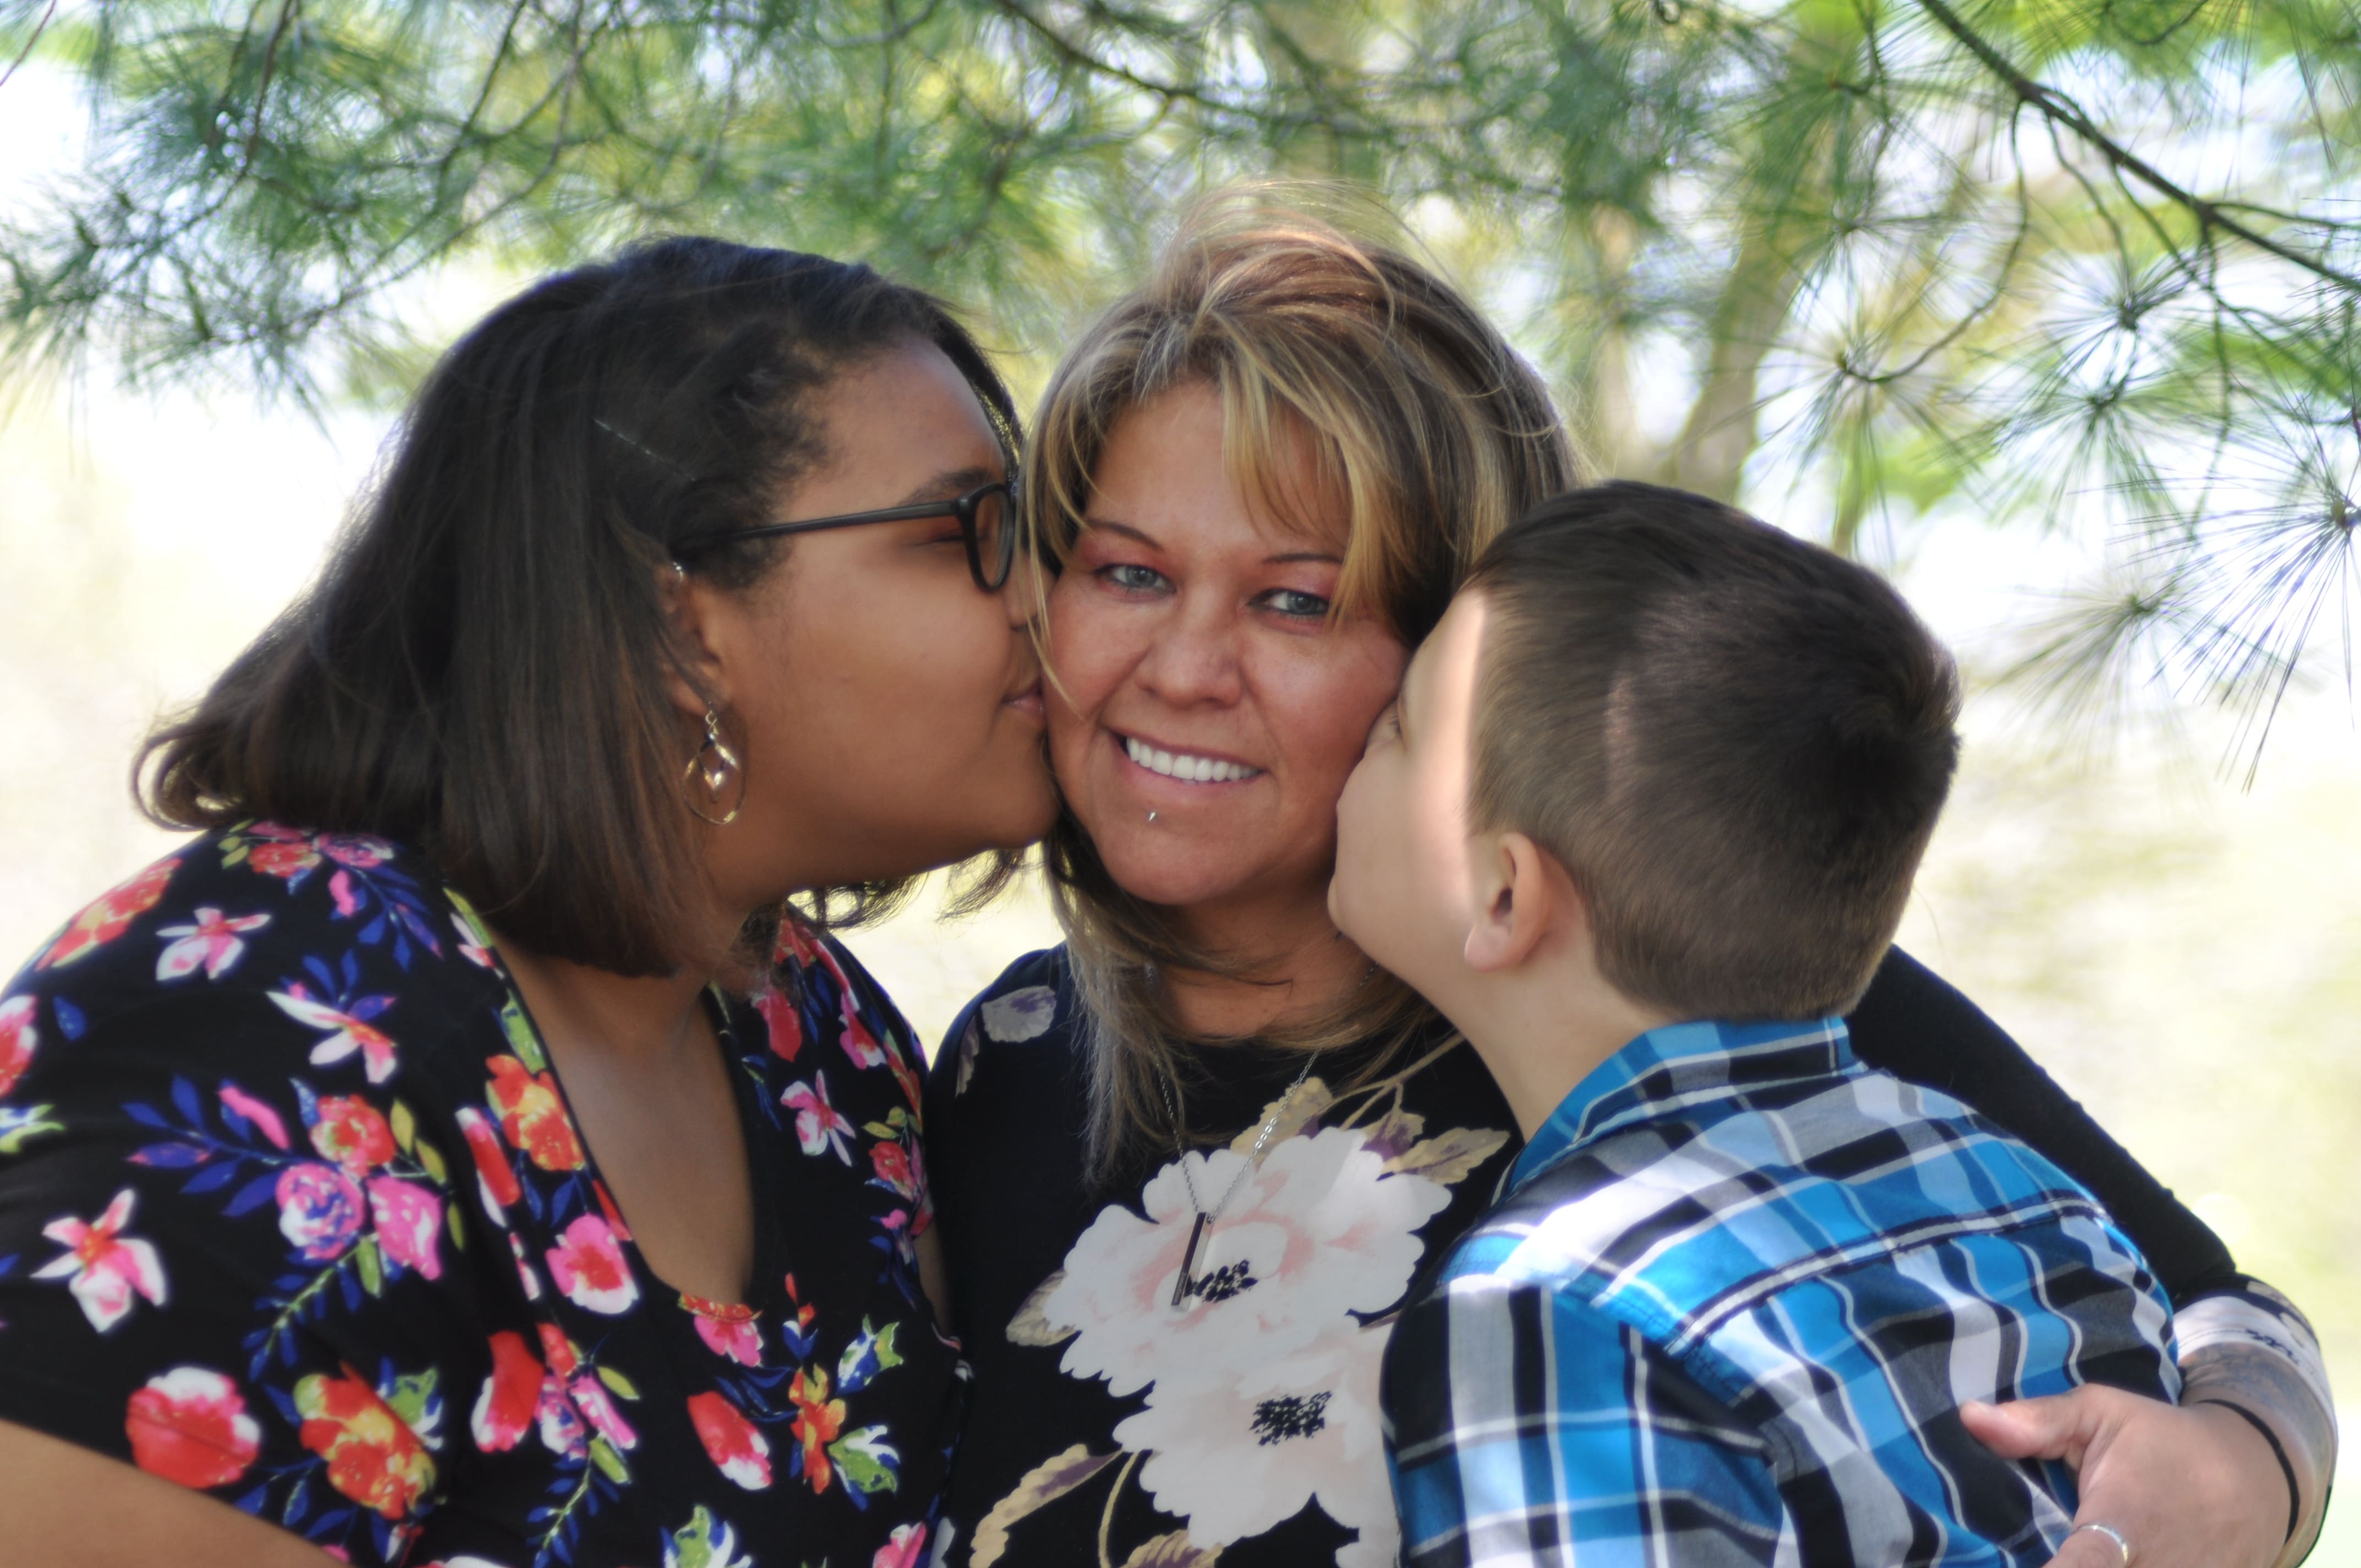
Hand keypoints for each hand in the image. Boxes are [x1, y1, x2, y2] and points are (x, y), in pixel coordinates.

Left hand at [1962, 1388, 2289, 1567]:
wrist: (2257, 1480)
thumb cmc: (2164, 1443)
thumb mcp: (2103, 1415)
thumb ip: (2038, 1422)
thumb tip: (1970, 1418)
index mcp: (2122, 1525)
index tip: (1992, 1564)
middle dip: (2051, 1562)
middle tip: (2011, 1549)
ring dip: (2076, 1566)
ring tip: (2050, 1545)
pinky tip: (2083, 1556)